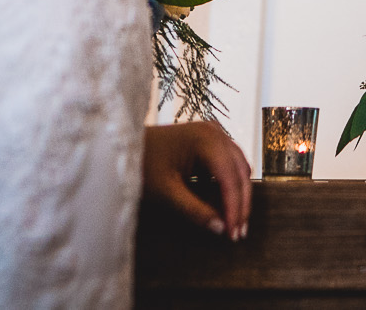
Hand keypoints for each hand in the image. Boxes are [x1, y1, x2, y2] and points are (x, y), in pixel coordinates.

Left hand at [143, 120, 251, 239]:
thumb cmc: (141, 164)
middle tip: (238, 233)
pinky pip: (229, 162)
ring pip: (239, 166)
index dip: (234, 207)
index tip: (233, 233)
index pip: (230, 177)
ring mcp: (213, 133)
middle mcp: (214, 132)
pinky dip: (231, 183)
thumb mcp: (166, 192)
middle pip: (240, 171)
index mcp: (205, 139)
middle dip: (241, 203)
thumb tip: (220, 229)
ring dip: (239, 194)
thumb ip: (194, 210)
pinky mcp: (209, 140)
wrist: (124, 145)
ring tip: (234, 222)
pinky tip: (225, 203)